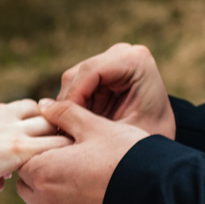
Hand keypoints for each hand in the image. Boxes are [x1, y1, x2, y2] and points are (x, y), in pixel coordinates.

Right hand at [0, 96, 72, 197]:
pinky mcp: (20, 147)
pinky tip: (75, 158)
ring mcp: (12, 129)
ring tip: (69, 146)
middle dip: (43, 120)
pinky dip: (66, 149)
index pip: (8, 108)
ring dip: (57, 132)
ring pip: (48, 121)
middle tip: (52, 138)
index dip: (16, 122)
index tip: (19, 136)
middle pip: (34, 108)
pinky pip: (54, 143)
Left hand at [17, 98, 155, 203]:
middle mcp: (46, 200)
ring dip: (48, 190)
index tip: (56, 142)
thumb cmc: (128, 159)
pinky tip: (80, 193)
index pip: (23, 157)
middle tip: (66, 157)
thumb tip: (46, 106)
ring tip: (75, 175)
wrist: (157, 193)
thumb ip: (65, 114)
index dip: (39, 147)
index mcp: (44, 171)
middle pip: (27, 181)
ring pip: (38, 203)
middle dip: (41, 169)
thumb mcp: (95, 126)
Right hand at [56, 43, 176, 139]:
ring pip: (71, 82)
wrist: (162, 150)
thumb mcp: (119, 134)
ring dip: (68, 108)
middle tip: (63, 134)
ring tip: (70, 135)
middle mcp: (122, 53)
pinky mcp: (101, 72)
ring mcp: (111, 61)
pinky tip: (74, 129)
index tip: (64, 127)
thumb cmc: (148, 145)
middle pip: (77, 75)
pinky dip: (72, 109)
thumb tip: (42, 108)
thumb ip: (84, 120)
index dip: (72, 99)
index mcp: (135, 60)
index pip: (90, 72)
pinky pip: (74, 88)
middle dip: (68, 106)